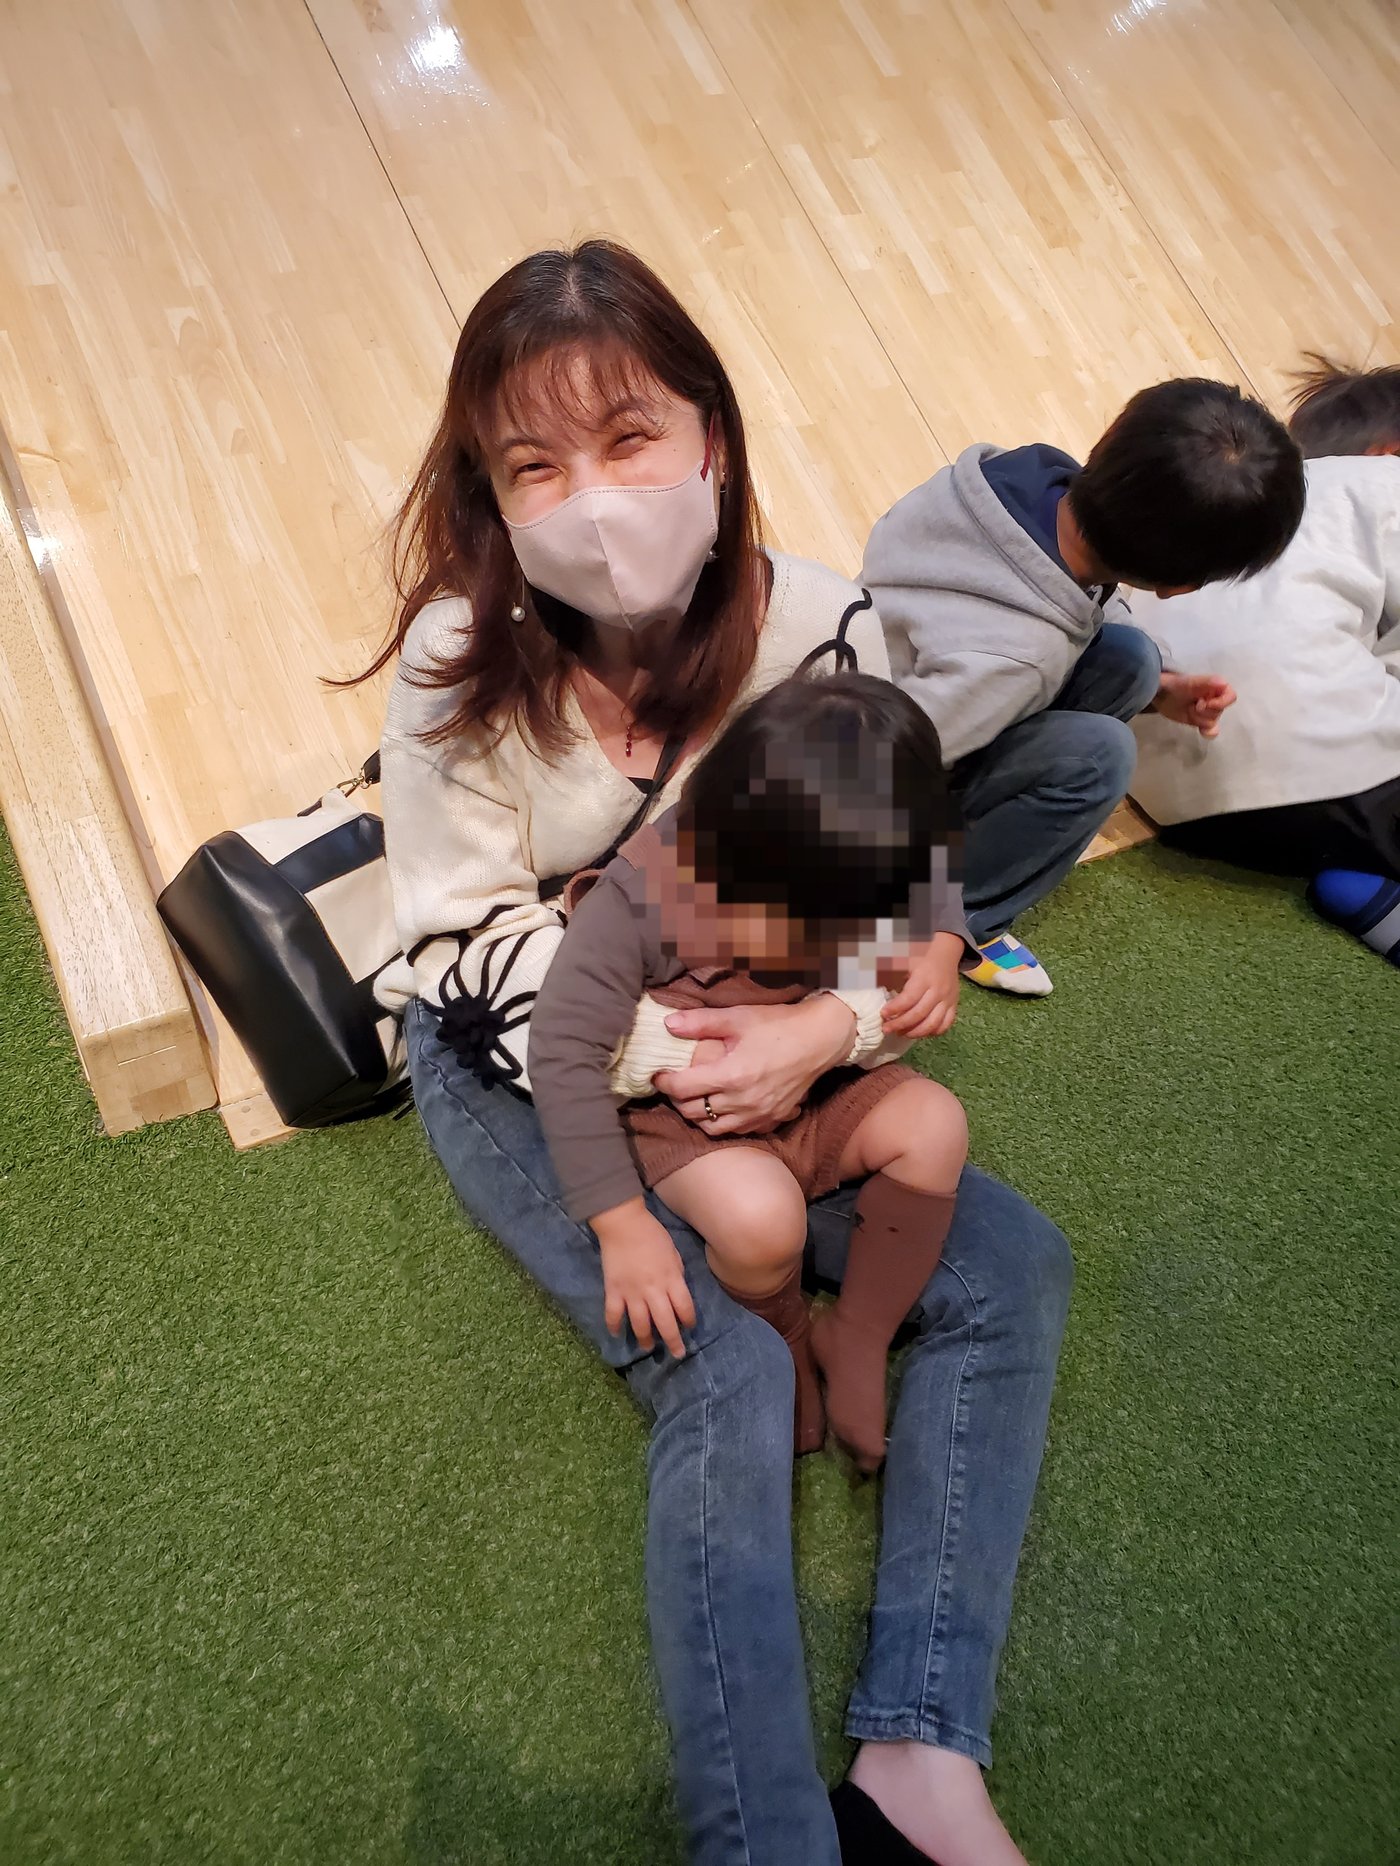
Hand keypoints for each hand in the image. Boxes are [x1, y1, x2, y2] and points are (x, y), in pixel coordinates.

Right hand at [593, 1199, 696, 1357]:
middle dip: (673, 1341)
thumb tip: (676, 1289)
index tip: (689, 1326)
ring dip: (645, 1339)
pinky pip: (613, 1314)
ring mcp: (632, 1293)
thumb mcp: (674, 1253)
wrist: (623, 1223)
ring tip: (648, 1347)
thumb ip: (676, 1274)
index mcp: (672, 1279)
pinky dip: (614, 1326)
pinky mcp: (613, 1290)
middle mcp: (653, 1291)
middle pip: (666, 1323)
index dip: (689, 1321)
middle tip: (677, 1353)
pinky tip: (617, 1334)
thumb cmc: (652, 1234)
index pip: (685, 1308)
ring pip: (640, 1324)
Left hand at [652, 996, 855, 1135]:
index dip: (664, 1081)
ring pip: (713, 1128)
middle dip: (677, 1099)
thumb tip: (668, 1024)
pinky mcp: (772, 1119)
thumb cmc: (778, 1025)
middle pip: (693, 1113)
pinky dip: (724, 1122)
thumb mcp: (738, 1016)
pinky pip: (738, 1131)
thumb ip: (700, 1022)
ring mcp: (758, 1114)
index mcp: (730, 1076)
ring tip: (694, 1098)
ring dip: (698, 1116)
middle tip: (675, 1084)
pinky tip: (723, 1107)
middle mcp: (742, 1101)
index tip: (658, 1074)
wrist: (820, 1040)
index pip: (682, 1088)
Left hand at [879, 931, 962, 1037]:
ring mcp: (948, 1000)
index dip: (895, 1009)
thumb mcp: (902, 962)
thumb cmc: (919, 959)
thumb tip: (870, 987)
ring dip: (915, 1032)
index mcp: (924, 978)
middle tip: (886, 1029)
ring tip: (900, 1033)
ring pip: (933, 1024)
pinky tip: (919, 1032)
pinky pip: (945, 1025)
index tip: (882, 1014)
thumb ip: (888, 975)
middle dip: (900, 1025)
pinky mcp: (954, 1006)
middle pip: (919, 1014)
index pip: (909, 999)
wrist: (945, 956)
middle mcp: (938, 991)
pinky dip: (932, 1032)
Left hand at [1154, 670, 1235, 737]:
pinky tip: (1202, 732)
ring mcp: (1207, 712)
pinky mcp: (1199, 722)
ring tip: (1188, 709)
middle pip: (1219, 712)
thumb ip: (1205, 682)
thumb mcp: (1189, 682)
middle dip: (1204, 711)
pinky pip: (1211, 730)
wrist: (1159, 694)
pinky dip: (1208, 732)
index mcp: (1215, 687)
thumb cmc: (1175, 684)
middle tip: (1192, 704)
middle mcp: (1214, 699)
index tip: (1206, 703)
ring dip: (1199, 718)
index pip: (1231, 696)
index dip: (1221, 703)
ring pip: (1212, 722)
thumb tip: (1223, 683)